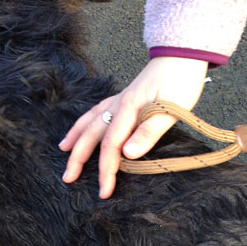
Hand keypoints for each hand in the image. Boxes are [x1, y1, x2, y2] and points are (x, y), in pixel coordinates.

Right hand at [59, 56, 207, 198]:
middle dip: (78, 158)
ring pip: (90, 120)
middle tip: (68, 178)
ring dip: (75, 137)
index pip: (112, 146)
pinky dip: (85, 121)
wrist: (182, 54)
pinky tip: (82, 127)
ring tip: (64, 152)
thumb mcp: (172, 109)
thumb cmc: (181, 81)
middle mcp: (119, 104)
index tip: (104, 191)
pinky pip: (97, 111)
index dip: (106, 170)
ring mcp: (119, 100)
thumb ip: (149, 131)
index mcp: (129, 109)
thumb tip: (127, 153)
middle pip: (92, 134)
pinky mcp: (124, 97)